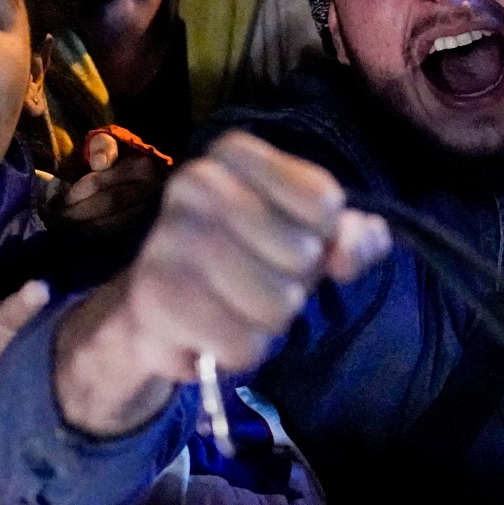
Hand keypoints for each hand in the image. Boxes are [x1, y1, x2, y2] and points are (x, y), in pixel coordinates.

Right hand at [54, 131, 388, 435]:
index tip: (288, 239)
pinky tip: (211, 333)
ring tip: (234, 308)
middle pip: (303, 255)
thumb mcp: (304, 237)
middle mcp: (196, 181)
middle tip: (256, 281)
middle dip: (294, 285)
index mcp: (233, 153)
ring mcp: (168, 238)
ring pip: (274, 305)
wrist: (156, 308)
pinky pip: (239, 344)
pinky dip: (239, 351)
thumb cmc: (242, 260)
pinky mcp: (153, 297)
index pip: (324, 202)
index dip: (322, 237)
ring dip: (267, 324)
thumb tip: (350, 253)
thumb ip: (350, 237)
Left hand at [55, 127, 169, 238]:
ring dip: (88, 227)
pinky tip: (84, 235)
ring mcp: (153, 210)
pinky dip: (100, 236)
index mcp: (142, 166)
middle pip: (109, 203)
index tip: (56, 202)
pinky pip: (121, 235)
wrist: (143, 176)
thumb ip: (101, 147)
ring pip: (116, 222)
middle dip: (79, 213)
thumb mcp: (109, 144)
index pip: (101, 182)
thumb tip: (99, 163)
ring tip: (66, 229)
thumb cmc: (118, 160)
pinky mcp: (148, 227)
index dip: (75, 194)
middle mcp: (152, 189)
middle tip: (57, 220)